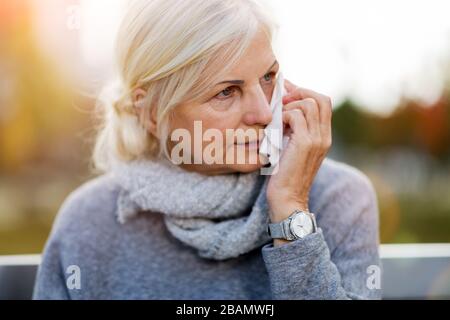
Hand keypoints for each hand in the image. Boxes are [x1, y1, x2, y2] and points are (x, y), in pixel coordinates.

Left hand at [266, 79, 332, 223]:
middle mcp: (324, 136)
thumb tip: (283, 109)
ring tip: (277, 117)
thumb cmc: (285, 176)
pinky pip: (295, 115)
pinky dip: (283, 116)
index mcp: (323, 137)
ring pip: (309, 103)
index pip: (323, 102)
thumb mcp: (292, 148)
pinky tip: (275, 128)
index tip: (286, 90)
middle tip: (281, 99)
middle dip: (300, 92)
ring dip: (289, 105)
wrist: (287, 199)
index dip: (305, 92)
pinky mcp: (305, 143)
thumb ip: (293, 130)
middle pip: (321, 98)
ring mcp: (317, 139)